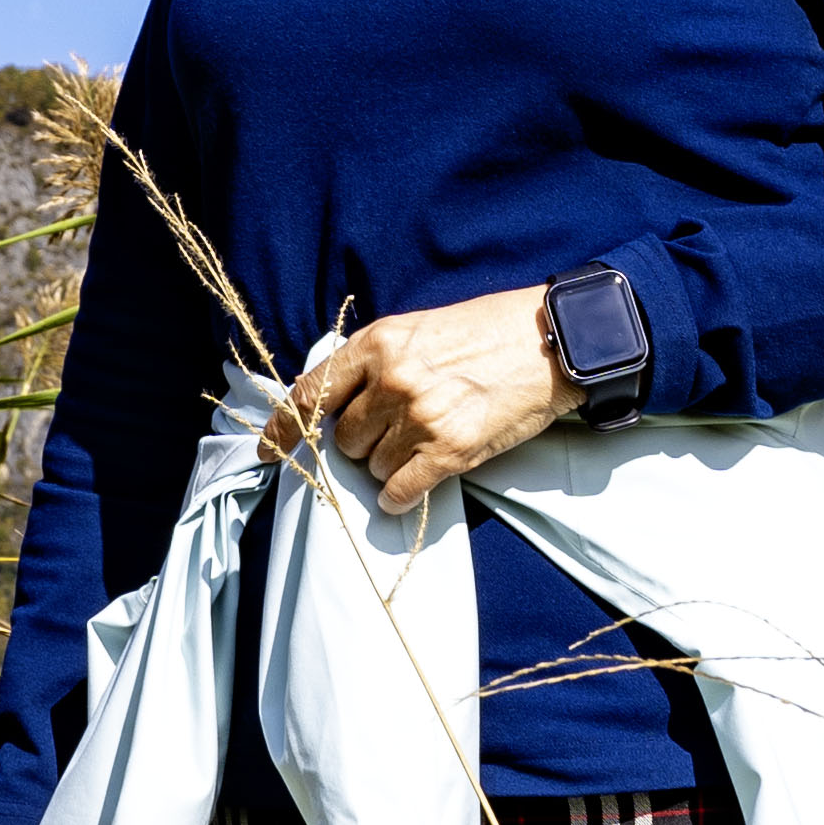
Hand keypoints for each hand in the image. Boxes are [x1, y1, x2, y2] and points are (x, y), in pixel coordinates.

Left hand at [264, 283, 573, 510]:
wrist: (553, 341)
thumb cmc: (487, 330)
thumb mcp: (419, 328)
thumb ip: (376, 360)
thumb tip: (339, 402)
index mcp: (379, 343)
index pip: (311, 392)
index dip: (284, 428)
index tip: (270, 450)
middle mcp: (393, 380)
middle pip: (343, 438)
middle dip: (360, 443)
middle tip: (394, 431)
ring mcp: (420, 417)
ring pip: (371, 466)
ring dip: (386, 466)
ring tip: (421, 444)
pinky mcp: (450, 450)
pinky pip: (400, 491)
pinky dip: (399, 497)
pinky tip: (408, 489)